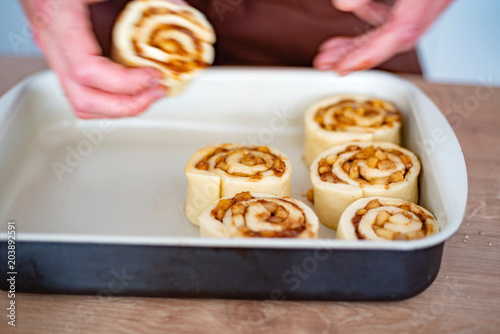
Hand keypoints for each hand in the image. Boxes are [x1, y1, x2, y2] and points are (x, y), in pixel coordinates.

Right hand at [20, 0, 185, 118]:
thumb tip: (179, 7)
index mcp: (59, 21)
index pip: (87, 70)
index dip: (125, 82)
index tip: (154, 75)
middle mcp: (54, 44)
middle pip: (84, 99)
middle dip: (127, 105)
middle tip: (156, 92)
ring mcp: (56, 54)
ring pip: (82, 104)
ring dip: (119, 108)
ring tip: (149, 95)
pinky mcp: (65, 58)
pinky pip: (85, 93)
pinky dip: (112, 100)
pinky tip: (134, 88)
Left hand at [313, 0, 453, 74]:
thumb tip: (344, 3)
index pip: (402, 33)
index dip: (371, 54)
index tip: (345, 67)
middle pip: (394, 37)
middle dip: (358, 53)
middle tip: (330, 63)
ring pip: (393, 27)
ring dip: (361, 40)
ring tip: (333, 50)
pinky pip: (396, 11)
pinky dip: (372, 16)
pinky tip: (354, 13)